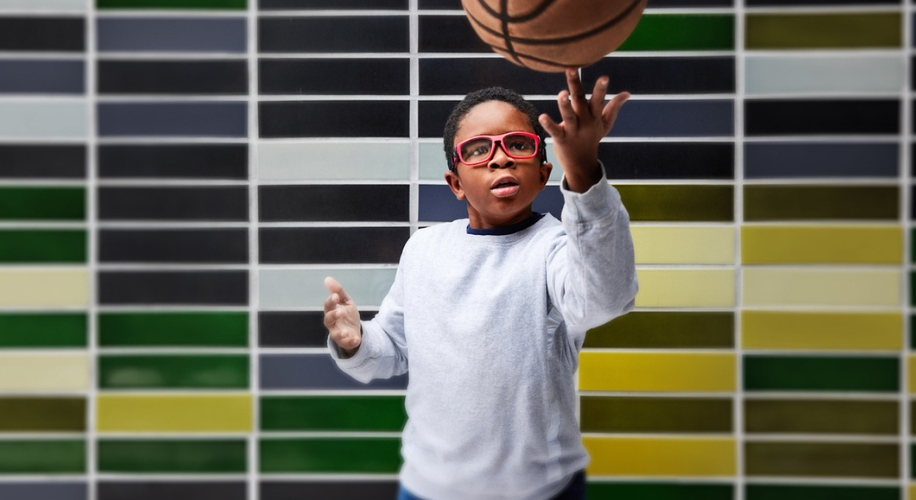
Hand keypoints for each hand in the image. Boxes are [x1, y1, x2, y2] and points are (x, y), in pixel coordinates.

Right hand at [323, 276, 360, 356]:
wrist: (354, 330)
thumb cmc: (347, 315)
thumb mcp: (346, 301)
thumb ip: (338, 291)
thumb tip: (327, 278)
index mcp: (331, 311)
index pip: (328, 306)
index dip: (331, 301)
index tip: (336, 296)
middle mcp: (332, 323)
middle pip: (328, 320)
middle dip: (334, 316)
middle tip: (341, 312)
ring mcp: (338, 333)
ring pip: (335, 334)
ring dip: (340, 333)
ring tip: (346, 331)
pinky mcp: (345, 342)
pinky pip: (347, 343)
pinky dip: (351, 342)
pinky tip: (356, 339)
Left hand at [539, 67, 628, 192]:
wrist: (582, 164)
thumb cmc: (592, 139)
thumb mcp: (605, 124)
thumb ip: (614, 107)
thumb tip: (627, 93)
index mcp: (594, 116)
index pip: (599, 100)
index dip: (601, 89)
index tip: (604, 77)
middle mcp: (584, 122)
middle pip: (580, 101)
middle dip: (576, 85)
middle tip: (571, 69)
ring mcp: (573, 131)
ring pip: (569, 116)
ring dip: (565, 105)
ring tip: (562, 93)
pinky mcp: (561, 139)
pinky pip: (555, 131)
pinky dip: (549, 125)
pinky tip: (542, 116)